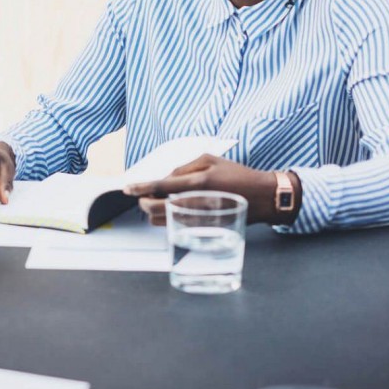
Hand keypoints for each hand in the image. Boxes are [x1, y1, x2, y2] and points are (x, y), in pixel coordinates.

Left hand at [122, 154, 279, 225]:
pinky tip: (169, 209)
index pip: (161, 186)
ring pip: (163, 220)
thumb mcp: (210, 160)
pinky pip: (175, 226)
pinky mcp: (202, 228)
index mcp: (198, 182)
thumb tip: (164, 178)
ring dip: (153, 212)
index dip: (140, 187)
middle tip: (141, 196)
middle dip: (143, 202)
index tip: (127, 188)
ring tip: (154, 202)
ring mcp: (199, 218)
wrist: (261, 197)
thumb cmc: (236, 174)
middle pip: (156, 208)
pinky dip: (166, 218)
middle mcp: (196, 201)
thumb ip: (183, 167)